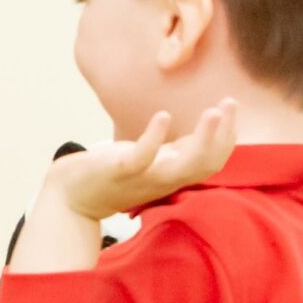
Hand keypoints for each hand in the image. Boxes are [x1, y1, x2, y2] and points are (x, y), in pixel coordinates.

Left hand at [44, 101, 239, 219]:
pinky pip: (142, 158)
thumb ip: (177, 151)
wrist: (71, 198)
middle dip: (223, 136)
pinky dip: (154, 138)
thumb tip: (205, 133)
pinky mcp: (119, 171)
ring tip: (214, 112)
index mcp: (173, 174)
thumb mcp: (152, 162)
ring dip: (203, 139)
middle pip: (206, 165)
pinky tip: (163, 116)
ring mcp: (144, 177)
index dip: (227, 138)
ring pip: (184, 166)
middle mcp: (164, 179)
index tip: (231, 107)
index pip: (211, 161)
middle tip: (230, 104)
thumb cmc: (113, 175)